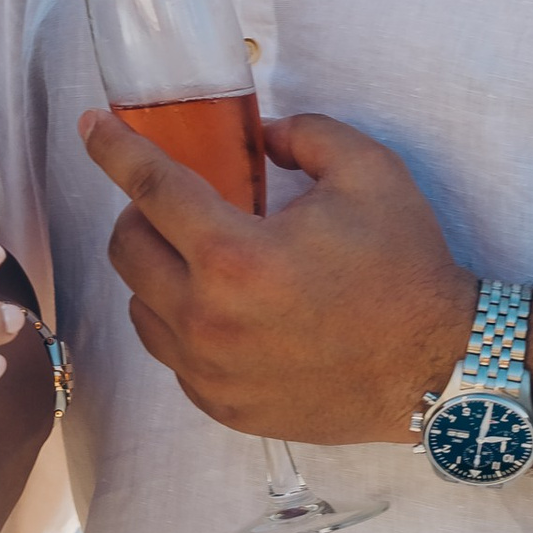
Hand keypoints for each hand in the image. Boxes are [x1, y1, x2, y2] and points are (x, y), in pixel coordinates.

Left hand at [81, 105, 474, 445]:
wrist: (438, 368)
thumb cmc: (406, 269)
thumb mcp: (368, 172)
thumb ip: (303, 134)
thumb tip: (258, 136)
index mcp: (236, 255)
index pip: (149, 186)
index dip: (114, 147)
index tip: (93, 127)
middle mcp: (208, 318)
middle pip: (127, 249)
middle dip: (140, 213)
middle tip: (177, 204)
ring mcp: (209, 370)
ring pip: (139, 306)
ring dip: (157, 272)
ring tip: (202, 259)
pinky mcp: (221, 405)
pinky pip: (170, 355)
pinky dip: (181, 324)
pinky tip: (223, 309)